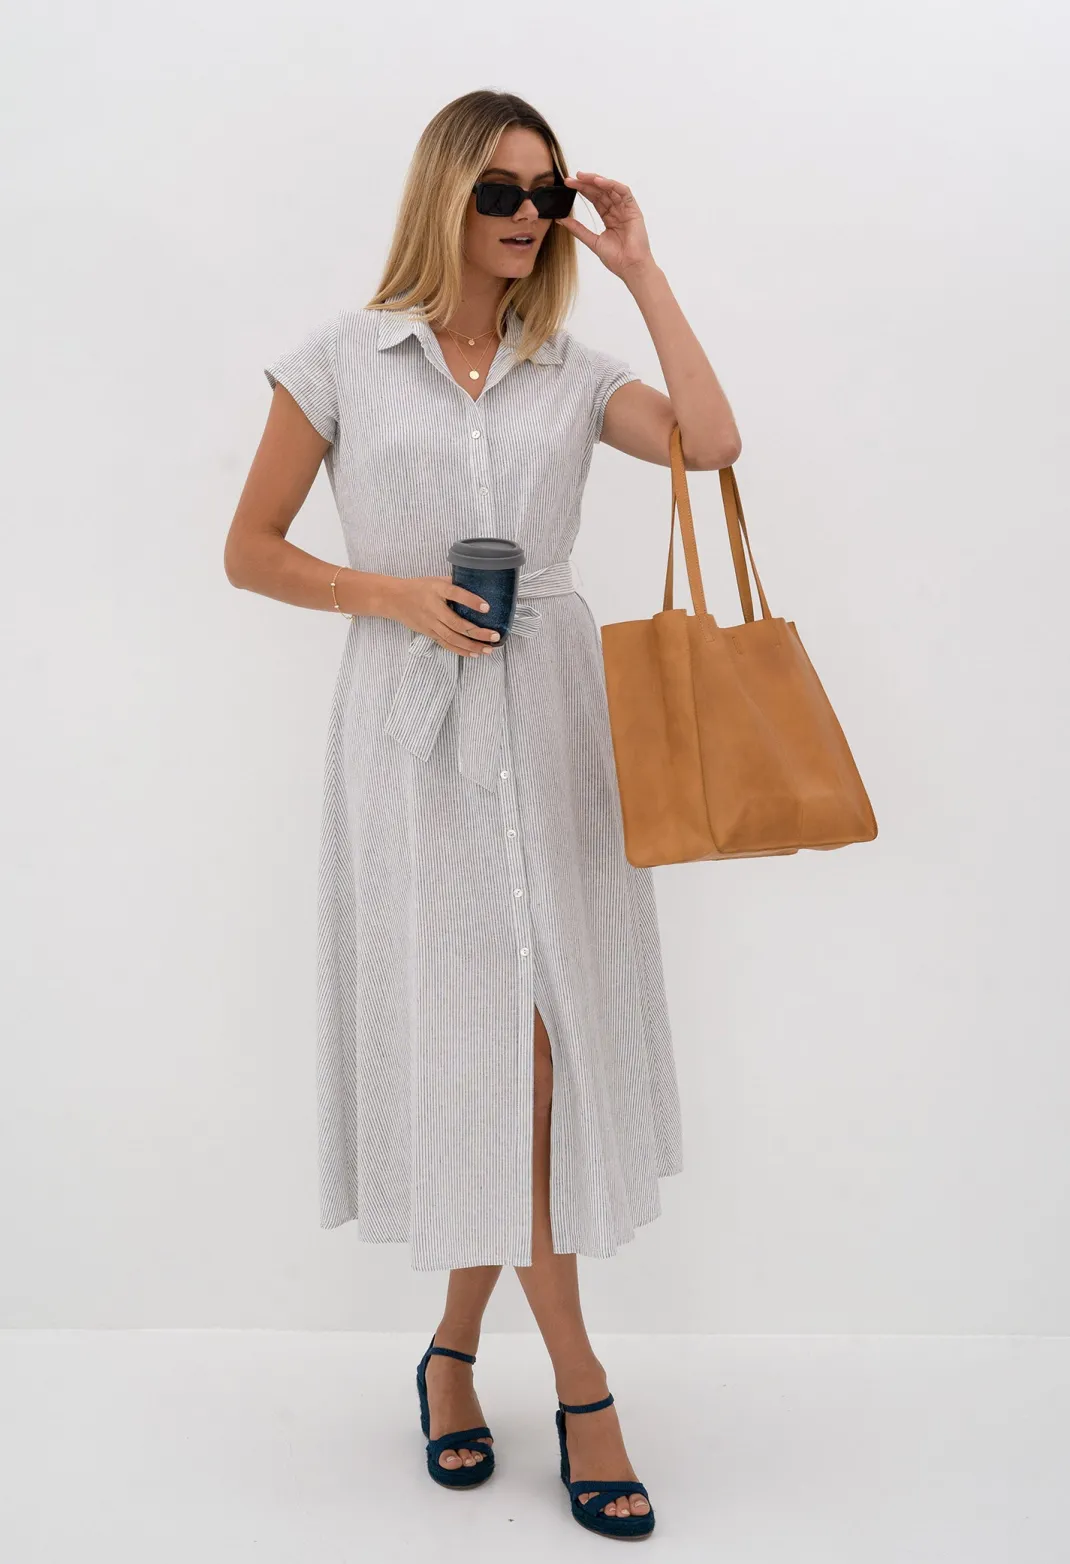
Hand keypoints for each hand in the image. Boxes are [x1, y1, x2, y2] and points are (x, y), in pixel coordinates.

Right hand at [382, 575, 501, 655]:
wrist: (394, 599)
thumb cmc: (419, 587)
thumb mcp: (436, 580)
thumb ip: (455, 584)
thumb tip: (479, 585)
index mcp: (437, 589)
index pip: (455, 594)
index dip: (471, 601)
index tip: (487, 607)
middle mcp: (433, 608)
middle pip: (456, 623)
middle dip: (477, 632)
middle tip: (495, 636)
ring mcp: (430, 623)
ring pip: (452, 638)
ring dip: (472, 645)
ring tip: (488, 649)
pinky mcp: (428, 633)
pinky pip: (446, 644)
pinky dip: (460, 650)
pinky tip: (474, 653)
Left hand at [555, 171, 655, 279]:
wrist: (631, 268)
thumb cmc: (616, 259)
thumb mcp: (592, 241)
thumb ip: (578, 229)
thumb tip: (561, 220)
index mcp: (609, 218)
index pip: (594, 199)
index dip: (581, 191)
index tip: (568, 185)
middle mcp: (618, 211)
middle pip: (600, 192)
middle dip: (585, 184)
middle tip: (570, 179)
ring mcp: (626, 209)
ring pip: (610, 188)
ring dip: (596, 180)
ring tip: (581, 177)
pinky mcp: (634, 209)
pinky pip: (623, 192)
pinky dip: (611, 184)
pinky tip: (598, 181)